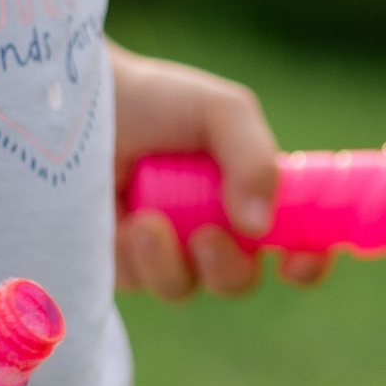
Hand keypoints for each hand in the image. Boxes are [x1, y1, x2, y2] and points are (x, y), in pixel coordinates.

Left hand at [110, 43, 331, 300]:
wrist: (76, 103)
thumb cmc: (155, 98)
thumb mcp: (221, 111)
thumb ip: (254, 158)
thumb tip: (259, 226)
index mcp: (247, 192)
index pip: (296, 241)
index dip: (308, 260)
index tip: (298, 261)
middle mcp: (210, 227)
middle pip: (240, 280)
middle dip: (228, 268)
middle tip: (205, 236)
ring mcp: (163, 249)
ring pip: (185, 287)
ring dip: (168, 261)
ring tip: (141, 221)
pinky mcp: (119, 262)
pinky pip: (137, 282)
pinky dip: (131, 257)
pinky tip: (116, 222)